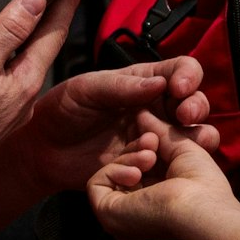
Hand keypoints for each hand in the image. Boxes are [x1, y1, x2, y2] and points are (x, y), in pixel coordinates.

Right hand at [0, 0, 84, 186]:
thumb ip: (9, 30)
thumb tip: (36, 0)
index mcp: (28, 79)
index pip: (54, 32)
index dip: (66, 2)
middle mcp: (25, 95)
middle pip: (38, 47)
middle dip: (38, 20)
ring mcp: (10, 109)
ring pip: (16, 64)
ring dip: (8, 41)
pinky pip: (0, 80)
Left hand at [18, 54, 219, 196]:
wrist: (42, 152)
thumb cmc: (60, 111)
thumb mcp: (85, 90)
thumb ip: (119, 87)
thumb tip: (159, 83)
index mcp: (144, 82)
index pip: (181, 70)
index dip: (188, 76)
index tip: (179, 89)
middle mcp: (156, 109)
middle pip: (196, 104)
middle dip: (196, 108)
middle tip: (183, 117)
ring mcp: (156, 139)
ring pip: (193, 138)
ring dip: (188, 142)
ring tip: (160, 148)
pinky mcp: (148, 166)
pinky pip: (169, 168)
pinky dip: (159, 168)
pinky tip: (137, 169)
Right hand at [88, 128, 237, 239]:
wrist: (198, 211)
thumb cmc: (202, 183)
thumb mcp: (181, 147)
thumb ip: (159, 131)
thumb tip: (141, 112)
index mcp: (158, 200)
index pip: (141, 167)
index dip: (145, 146)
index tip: (154, 137)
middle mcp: (138, 210)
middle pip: (124, 167)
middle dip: (137, 148)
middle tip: (152, 143)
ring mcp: (120, 215)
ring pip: (110, 173)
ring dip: (129, 157)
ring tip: (150, 159)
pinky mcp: (107, 214)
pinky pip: (97, 182)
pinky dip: (114, 170)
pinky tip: (136, 175)